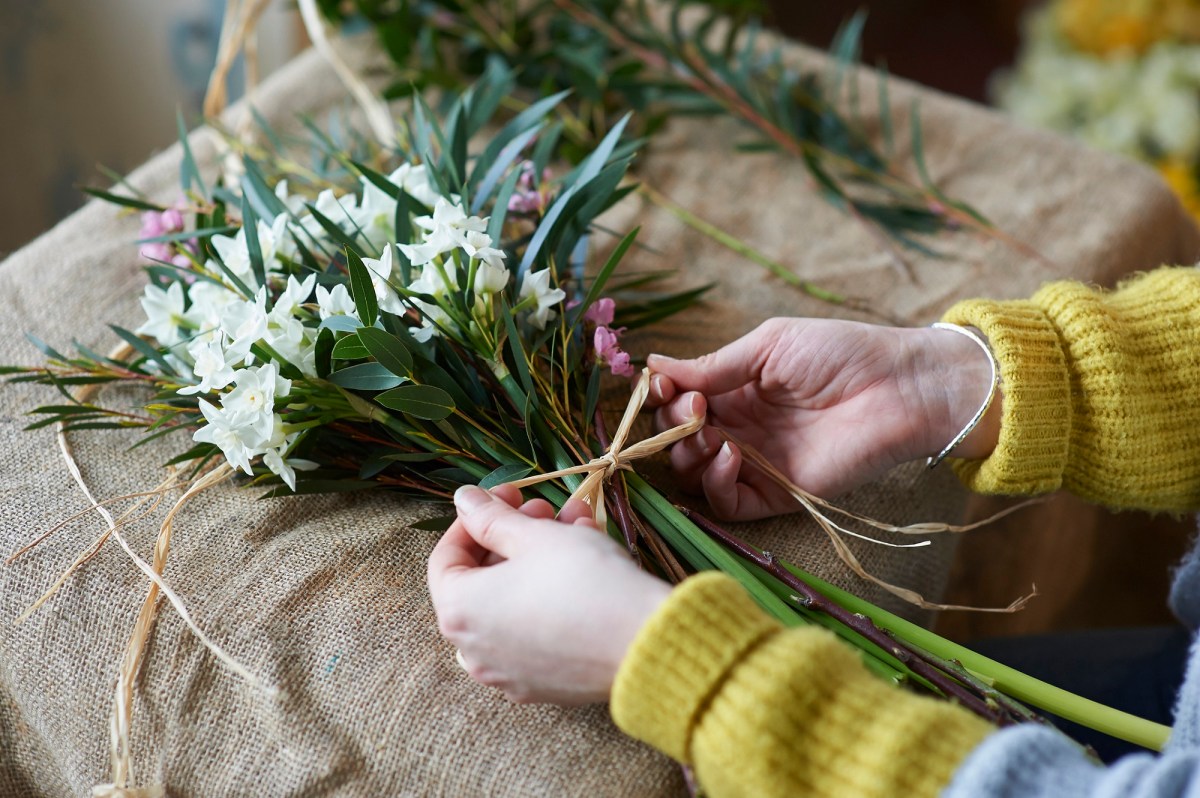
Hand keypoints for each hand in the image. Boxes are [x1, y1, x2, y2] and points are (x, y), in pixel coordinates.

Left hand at [426, 484, 671, 704]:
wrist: (643, 643)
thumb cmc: (584, 581)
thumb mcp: (534, 536)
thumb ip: (491, 516)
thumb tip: (463, 499)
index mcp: (460, 611)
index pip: (446, 556)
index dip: (476, 518)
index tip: (507, 495)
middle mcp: (473, 650)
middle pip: (483, 579)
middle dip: (515, 536)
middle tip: (545, 510)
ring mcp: (506, 673)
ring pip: (513, 602)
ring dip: (538, 560)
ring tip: (577, 527)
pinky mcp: (541, 685)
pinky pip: (534, 632)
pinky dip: (549, 598)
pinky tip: (585, 566)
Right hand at [646, 318, 1000, 519]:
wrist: (899, 387)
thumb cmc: (841, 353)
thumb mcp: (770, 346)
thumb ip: (714, 365)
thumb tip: (653, 366)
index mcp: (736, 390)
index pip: (678, 402)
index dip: (662, 397)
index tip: (659, 386)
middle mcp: (740, 428)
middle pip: (677, 440)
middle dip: (670, 425)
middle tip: (692, 408)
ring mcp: (756, 463)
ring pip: (694, 474)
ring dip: (687, 454)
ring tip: (709, 432)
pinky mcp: (777, 494)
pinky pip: (727, 503)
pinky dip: (715, 484)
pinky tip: (729, 456)